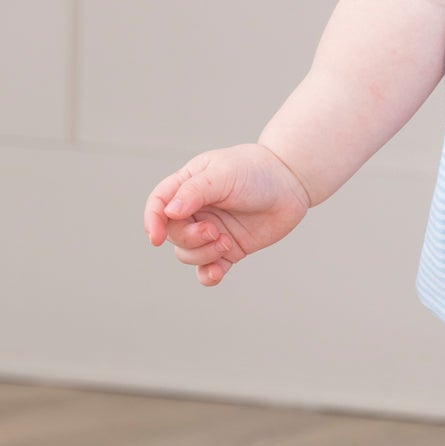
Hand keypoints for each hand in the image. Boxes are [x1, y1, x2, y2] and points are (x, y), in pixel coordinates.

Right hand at [143, 142, 310, 286]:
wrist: (291, 183)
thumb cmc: (255, 171)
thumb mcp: (223, 174)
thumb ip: (195, 192)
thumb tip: (170, 213)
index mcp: (187, 186)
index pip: (158, 204)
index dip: (152, 221)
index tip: (157, 237)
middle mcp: (196, 210)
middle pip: (174, 234)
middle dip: (190, 238)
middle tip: (214, 231)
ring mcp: (211, 231)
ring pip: (189, 254)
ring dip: (203, 254)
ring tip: (226, 242)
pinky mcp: (229, 248)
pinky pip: (209, 269)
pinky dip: (208, 275)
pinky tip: (217, 273)